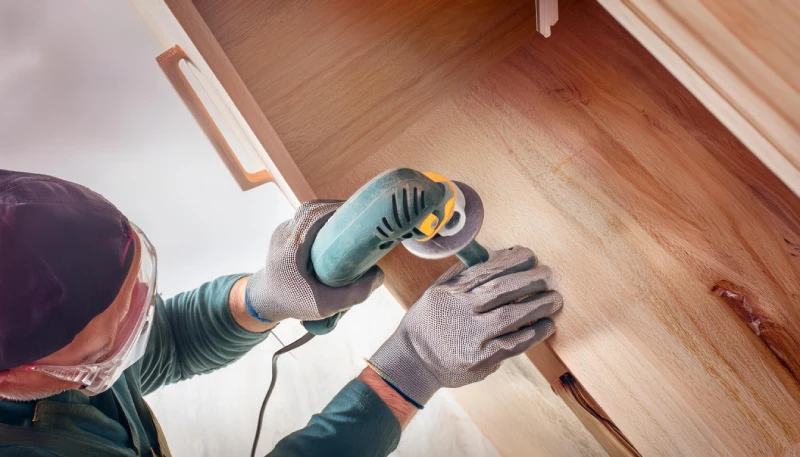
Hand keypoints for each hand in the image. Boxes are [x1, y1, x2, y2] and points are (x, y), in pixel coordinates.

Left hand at [246, 201, 383, 322]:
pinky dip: (323, 218)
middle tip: (361, 216)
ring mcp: (283, 230)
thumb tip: (379, 275)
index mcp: (291, 246)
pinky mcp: (286, 232)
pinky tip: (338, 227)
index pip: (313, 214)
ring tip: (352, 220)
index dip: (336, 208)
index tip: (359, 212)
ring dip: (330, 211)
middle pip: (313, 207)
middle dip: (338, 207)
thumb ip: (354, 294)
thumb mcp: (325, 306)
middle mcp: (285, 233)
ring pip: (309, 210)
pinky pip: (306, 217)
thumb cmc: (293, 302)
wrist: (265, 300)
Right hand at [368, 246, 560, 406]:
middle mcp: (461, 312)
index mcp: (450, 292)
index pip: (486, 271)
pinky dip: (533, 333)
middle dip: (531, 281)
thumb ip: (463, 275)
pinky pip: (513, 344)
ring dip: (538, 306)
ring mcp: (471, 337)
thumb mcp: (437, 291)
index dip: (512, 261)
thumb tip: (498, 255)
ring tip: (555, 299)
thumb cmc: (429, 322)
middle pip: (502, 290)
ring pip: (511, 316)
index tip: (530, 256)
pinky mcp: (481, 359)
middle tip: (550, 276)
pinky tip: (546, 325)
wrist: (414, 362)